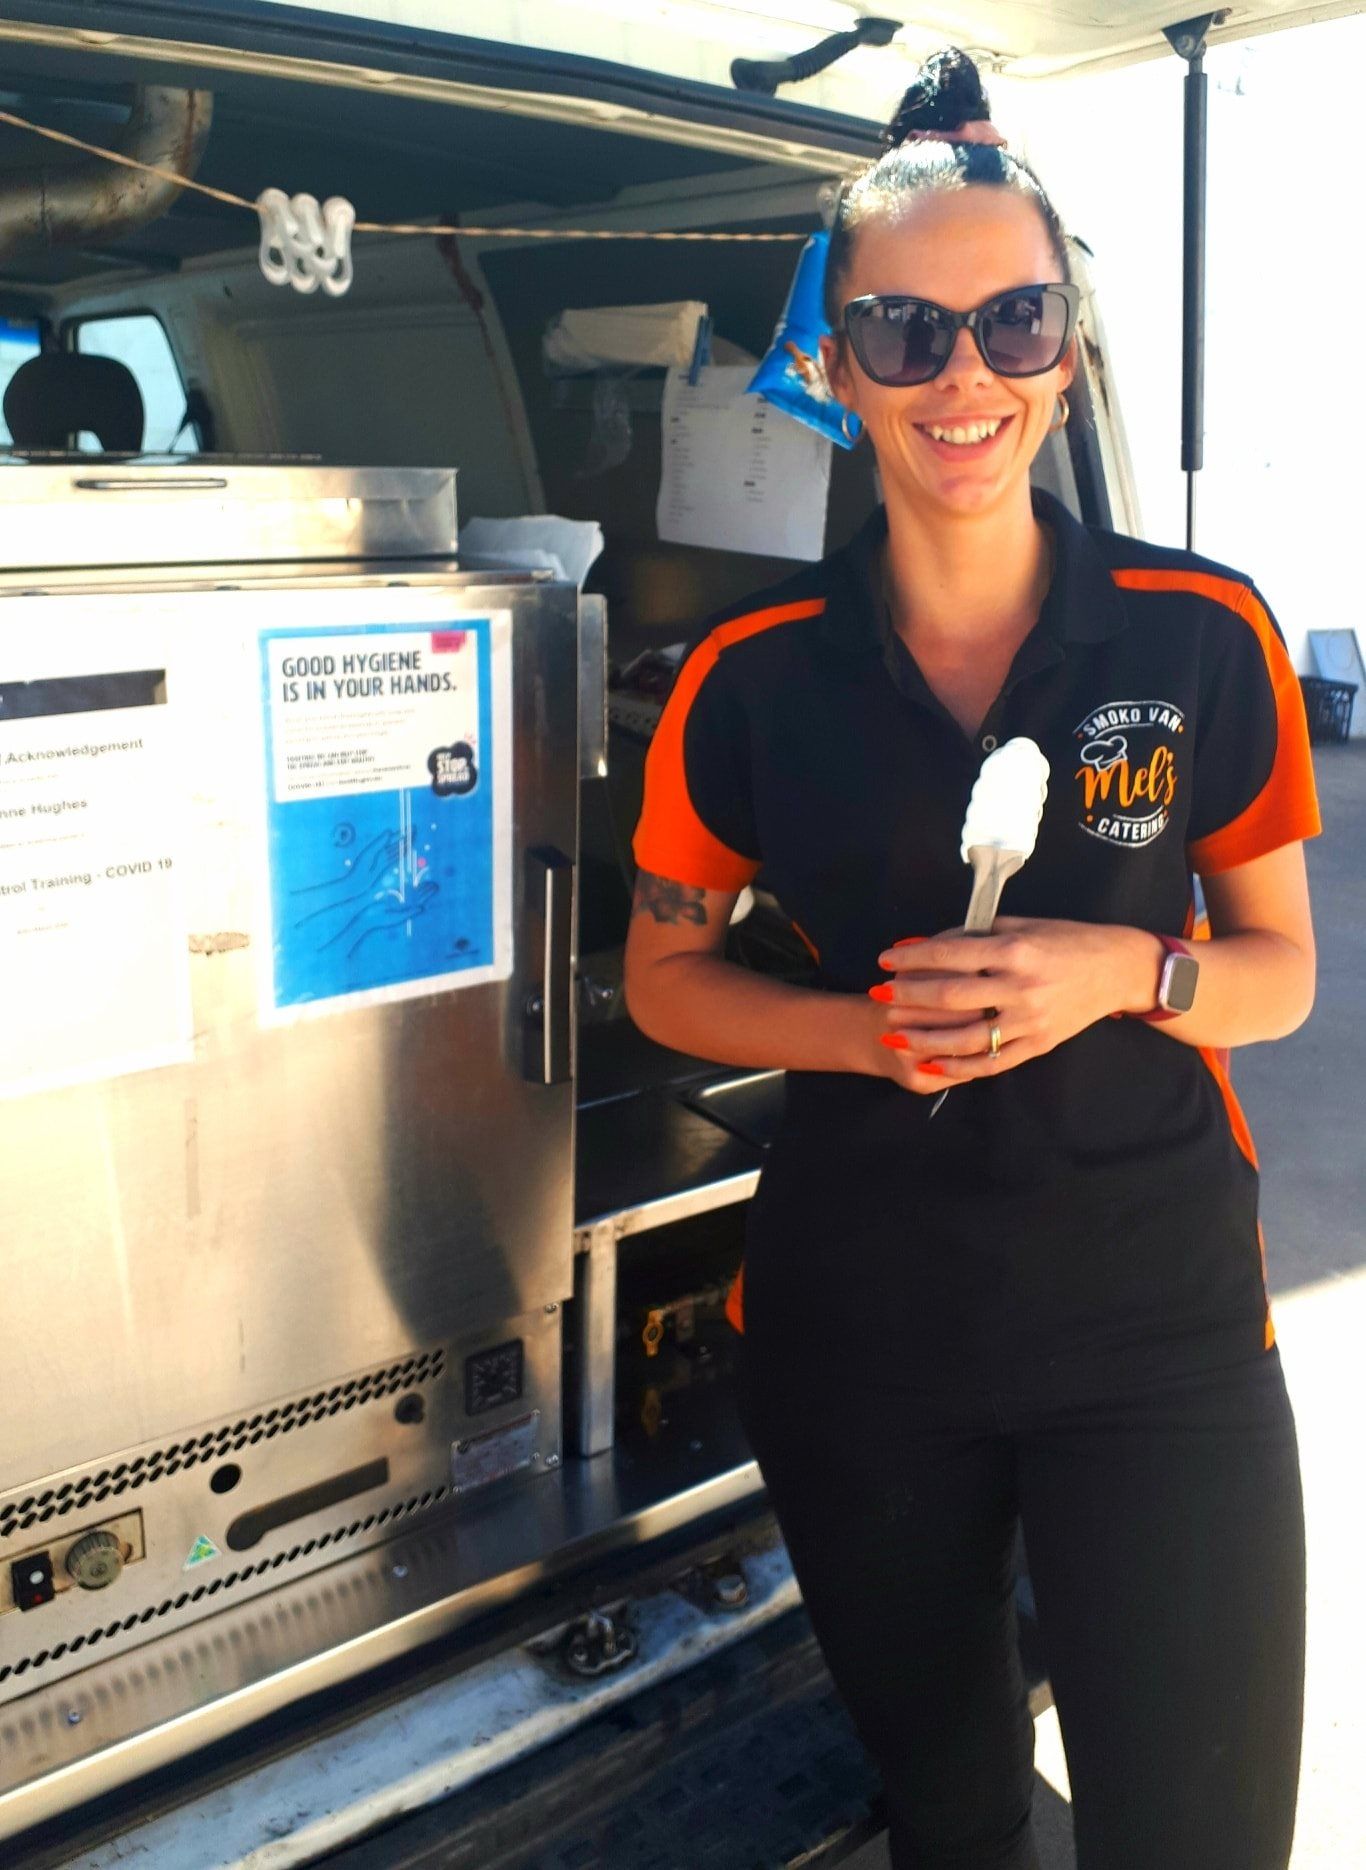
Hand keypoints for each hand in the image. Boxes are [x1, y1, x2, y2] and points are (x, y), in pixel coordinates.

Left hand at [869, 919, 1162, 1089]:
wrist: (1117, 969)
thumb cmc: (1066, 940)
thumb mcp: (1021, 926)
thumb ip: (974, 935)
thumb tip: (926, 944)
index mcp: (1014, 950)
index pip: (950, 954)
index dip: (913, 958)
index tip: (886, 959)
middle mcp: (1020, 986)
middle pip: (950, 996)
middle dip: (908, 996)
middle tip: (878, 995)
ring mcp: (1030, 1020)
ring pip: (965, 1036)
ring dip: (924, 1036)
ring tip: (893, 1033)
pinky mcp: (1039, 1044)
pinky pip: (991, 1062)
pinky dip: (958, 1067)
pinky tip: (931, 1064)